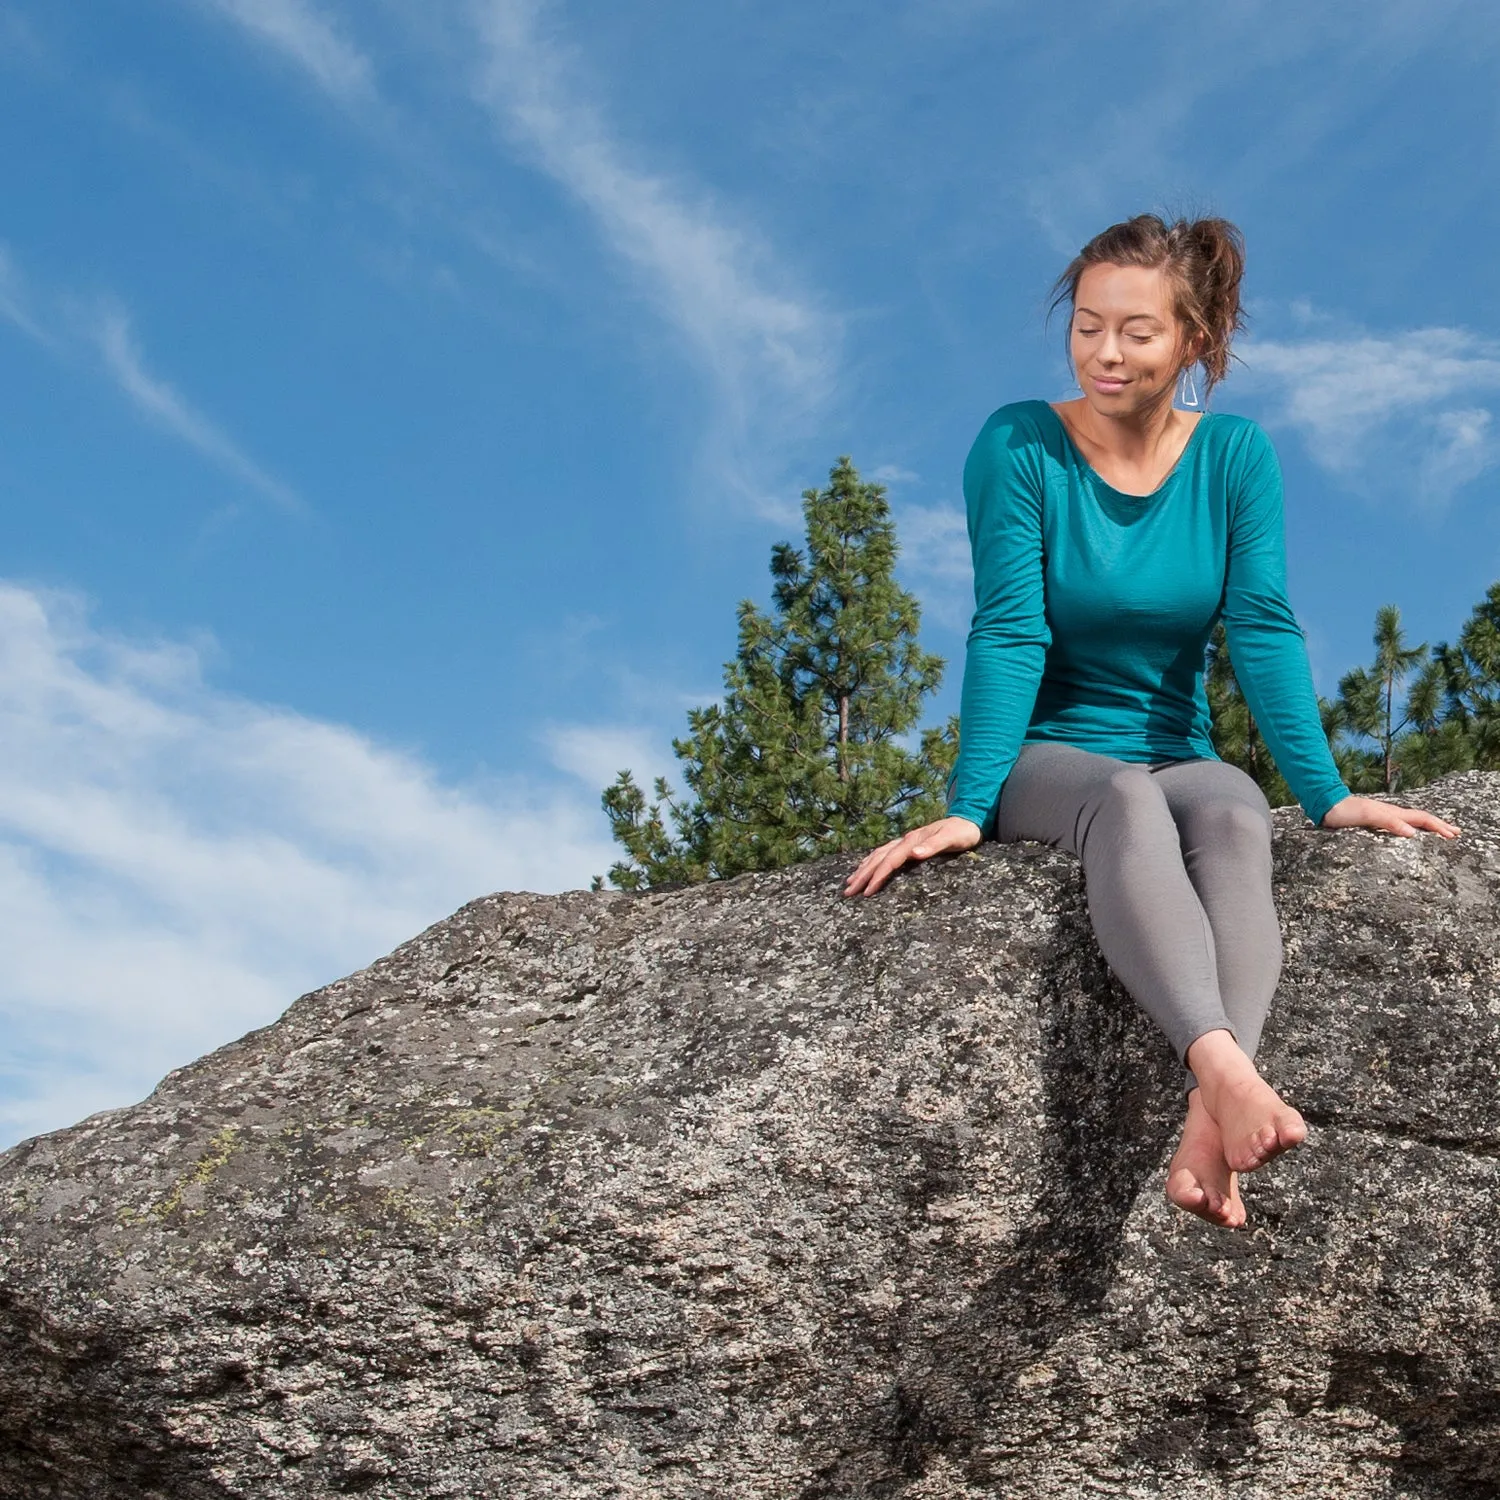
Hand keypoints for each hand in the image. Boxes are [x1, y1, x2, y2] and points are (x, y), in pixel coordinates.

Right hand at [842, 815, 982, 896]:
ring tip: (849, 882)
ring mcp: (905, 841)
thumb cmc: (963, 832)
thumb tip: (914, 853)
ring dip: (863, 868)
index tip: (867, 892)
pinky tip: (865, 866)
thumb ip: (934, 845)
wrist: (969, 819)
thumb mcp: (953, 838)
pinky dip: (871, 861)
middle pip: (879, 858)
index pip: (890, 861)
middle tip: (848, 891)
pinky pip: (883, 852)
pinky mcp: (908, 843)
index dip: (878, 876)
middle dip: (862, 875)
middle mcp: (906, 840)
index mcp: (913, 840)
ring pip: (878, 855)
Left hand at [1320, 795, 1459, 838]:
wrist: (1326, 806)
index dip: (1438, 827)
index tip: (1453, 835)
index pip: (1421, 819)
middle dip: (1439, 825)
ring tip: (1440, 832)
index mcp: (1393, 812)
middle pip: (1420, 818)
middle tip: (1456, 833)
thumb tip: (1413, 833)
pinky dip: (1412, 829)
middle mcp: (1391, 813)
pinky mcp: (1374, 822)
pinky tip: (1410, 834)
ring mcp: (1383, 817)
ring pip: (1411, 821)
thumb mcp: (1368, 816)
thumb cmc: (1345, 812)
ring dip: (1428, 826)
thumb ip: (1389, 823)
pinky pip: (1399, 825)